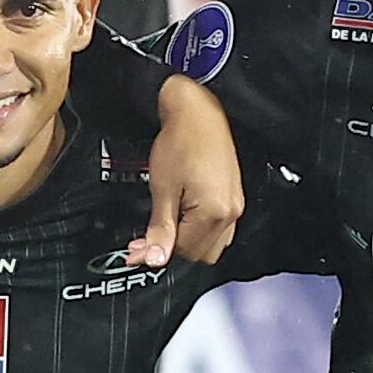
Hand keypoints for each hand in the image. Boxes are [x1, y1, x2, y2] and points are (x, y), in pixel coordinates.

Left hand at [137, 74, 242, 269]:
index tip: (137, 247)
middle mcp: (231, 212)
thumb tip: (153, 259)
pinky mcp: (234, 197)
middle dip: (174, 248)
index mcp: (214, 212)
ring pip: (212, 244)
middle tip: (149, 235)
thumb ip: (159, 228)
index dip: (157, 251)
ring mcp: (236, 205)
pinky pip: (219, 228)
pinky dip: (199, 229)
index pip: (184, 251)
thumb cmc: (180, 142)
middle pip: (201, 254)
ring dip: (188, 241)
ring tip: (165, 222)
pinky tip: (181, 215)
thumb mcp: (162, 190)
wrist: (198, 114)